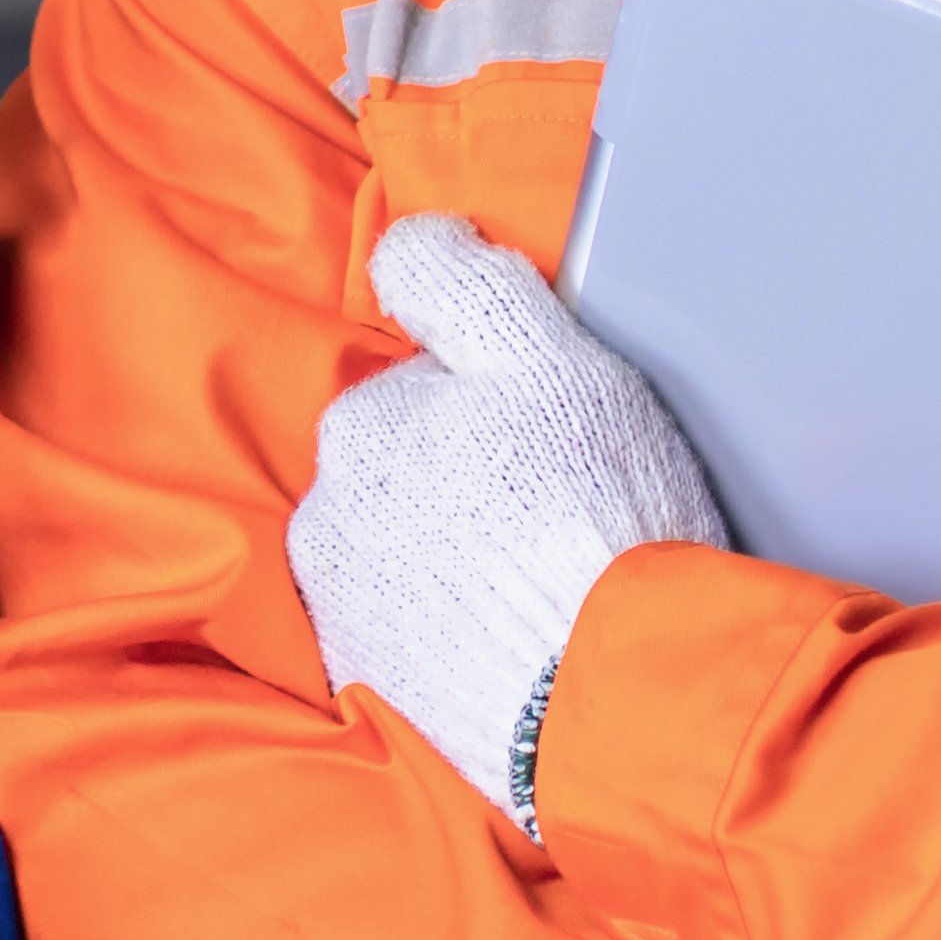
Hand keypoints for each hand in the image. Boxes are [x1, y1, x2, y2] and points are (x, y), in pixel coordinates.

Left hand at [289, 212, 728, 830]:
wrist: (612, 698)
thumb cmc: (596, 520)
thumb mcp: (547, 359)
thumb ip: (461, 282)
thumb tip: (408, 241)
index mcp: (361, 422)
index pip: (427, 380)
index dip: (502, 398)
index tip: (554, 438)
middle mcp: (328, 512)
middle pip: (408, 466)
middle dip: (471, 476)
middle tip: (559, 512)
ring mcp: (344, 607)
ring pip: (405, 547)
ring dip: (458, 552)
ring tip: (543, 582)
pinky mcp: (372, 687)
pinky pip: (409, 629)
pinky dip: (451, 626)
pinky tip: (516, 635)